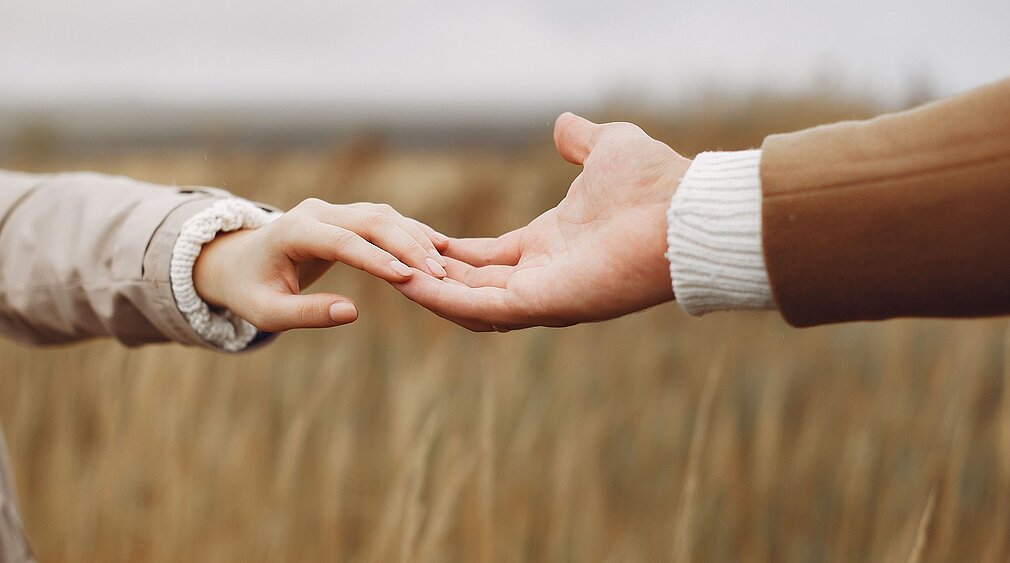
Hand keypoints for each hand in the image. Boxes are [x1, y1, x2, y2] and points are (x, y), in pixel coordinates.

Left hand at [193, 199, 448, 331]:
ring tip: (442, 266)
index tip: (407, 278)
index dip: (377, 259)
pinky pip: (384, 220)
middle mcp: (317, 212)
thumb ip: (307, 313)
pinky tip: (438, 248)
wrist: (239, 261)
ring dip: (415, 239)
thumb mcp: (269, 312)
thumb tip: (352, 312)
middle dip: (407, 246)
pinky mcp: (347, 215)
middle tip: (437, 274)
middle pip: (372, 221)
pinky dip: (411, 233)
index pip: (343, 241)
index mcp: (294, 231)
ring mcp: (333, 209)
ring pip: (383, 216)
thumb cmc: (251, 290)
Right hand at [395, 113, 690, 330]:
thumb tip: (563, 125)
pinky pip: (482, 309)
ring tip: (385, 272)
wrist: (682, 210)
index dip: (450, 250)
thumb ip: (579, 141)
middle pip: (471, 283)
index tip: (415, 238)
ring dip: (427, 289)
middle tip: (385, 260)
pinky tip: (407, 282)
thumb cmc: (653, 183)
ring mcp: (541, 295)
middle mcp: (542, 276)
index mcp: (549, 245)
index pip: (487, 257)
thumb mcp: (606, 149)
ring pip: (469, 301)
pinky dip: (443, 298)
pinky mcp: (543, 304)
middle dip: (430, 274)